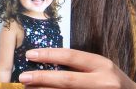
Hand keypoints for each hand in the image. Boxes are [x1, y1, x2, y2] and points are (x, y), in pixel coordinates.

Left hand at [18, 48, 135, 87]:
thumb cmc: (112, 81)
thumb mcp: (100, 67)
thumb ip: (80, 65)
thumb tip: (47, 62)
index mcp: (102, 65)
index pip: (71, 57)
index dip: (49, 55)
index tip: (29, 54)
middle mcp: (103, 81)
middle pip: (67, 81)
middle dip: (43, 79)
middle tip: (23, 78)